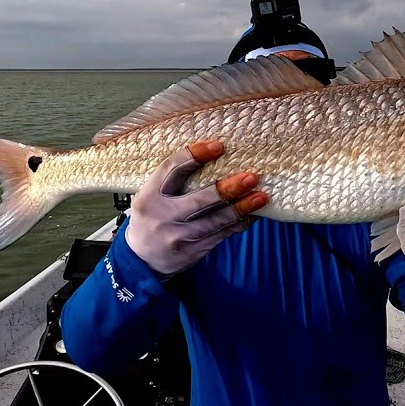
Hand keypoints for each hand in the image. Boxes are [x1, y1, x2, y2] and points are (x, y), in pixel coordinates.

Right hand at [124, 140, 267, 276]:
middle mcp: (165, 215)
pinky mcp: (195, 250)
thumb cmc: (152, 217)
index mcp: (150, 195)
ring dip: (242, 208)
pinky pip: (223, 234)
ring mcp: (180, 236)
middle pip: (200, 199)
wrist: (143, 259)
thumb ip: (173, 179)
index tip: (218, 146)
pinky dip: (240, 222)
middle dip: (228, 188)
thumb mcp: (151, 194)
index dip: (196, 155)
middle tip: (251, 177)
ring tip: (261, 197)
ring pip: (217, 220)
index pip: (173, 169)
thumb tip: (213, 155)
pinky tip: (254, 213)